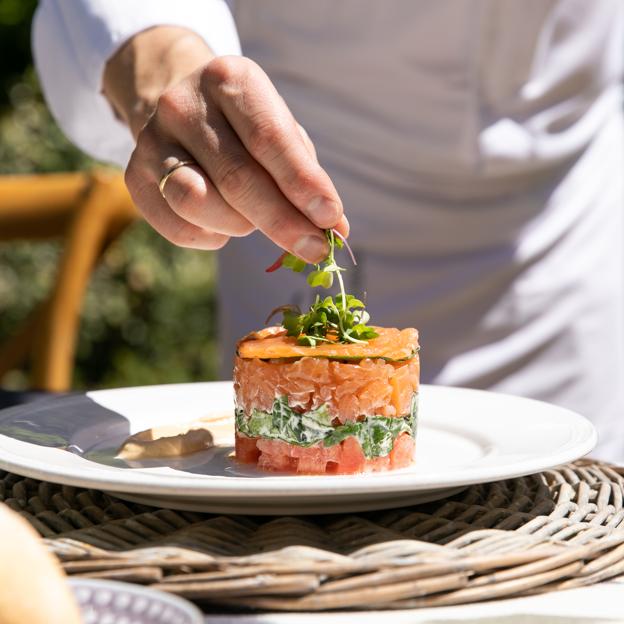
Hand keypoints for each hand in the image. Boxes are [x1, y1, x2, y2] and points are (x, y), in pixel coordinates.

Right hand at [104, 27, 346, 261]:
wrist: (182, 108)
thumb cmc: (246, 126)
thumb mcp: (279, 130)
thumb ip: (306, 176)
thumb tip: (336, 230)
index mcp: (228, 79)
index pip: (269, 139)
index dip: (302, 184)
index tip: (331, 219)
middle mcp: (183, 105)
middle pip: (237, 178)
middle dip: (283, 222)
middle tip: (315, 249)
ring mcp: (152, 141)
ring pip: (197, 202)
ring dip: (239, 225)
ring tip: (252, 219)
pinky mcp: (134, 177)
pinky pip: (179, 227)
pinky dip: (212, 237)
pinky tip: (222, 224)